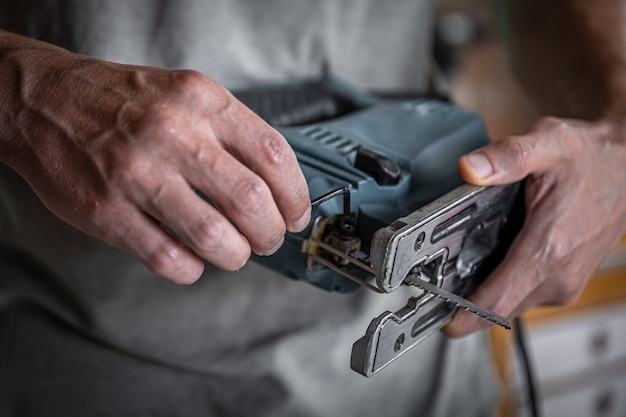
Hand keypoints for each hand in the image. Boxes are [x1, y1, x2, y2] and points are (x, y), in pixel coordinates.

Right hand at [1, 34, 310, 283]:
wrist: (43, 101)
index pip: (274, 155)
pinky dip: (192, 270)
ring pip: (214, 237)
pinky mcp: (107, 212)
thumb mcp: (186, 95)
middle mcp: (172, 134)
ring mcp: (137, 174)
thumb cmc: (123, 102)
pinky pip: (170, 259)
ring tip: (235, 252)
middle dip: (271, 234)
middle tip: (268, 240)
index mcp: (201, 101)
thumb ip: (232, 133)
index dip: (296, 196)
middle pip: (252, 202)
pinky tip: (192, 259)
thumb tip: (278, 188)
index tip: (296, 215)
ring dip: (236, 256)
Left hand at [443, 116, 625, 336]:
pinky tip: (496, 256)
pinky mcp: (567, 282)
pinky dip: (505, 283)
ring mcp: (566, 282)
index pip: (497, 301)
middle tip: (440, 277)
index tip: (441, 321)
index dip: (464, 315)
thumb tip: (470, 168)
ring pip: (511, 303)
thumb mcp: (546, 145)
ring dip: (486, 290)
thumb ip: (505, 157)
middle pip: (499, 307)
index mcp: (549, 249)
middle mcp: (559, 274)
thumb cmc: (590, 158)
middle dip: (466, 298)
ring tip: (466, 260)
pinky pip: (525, 294)